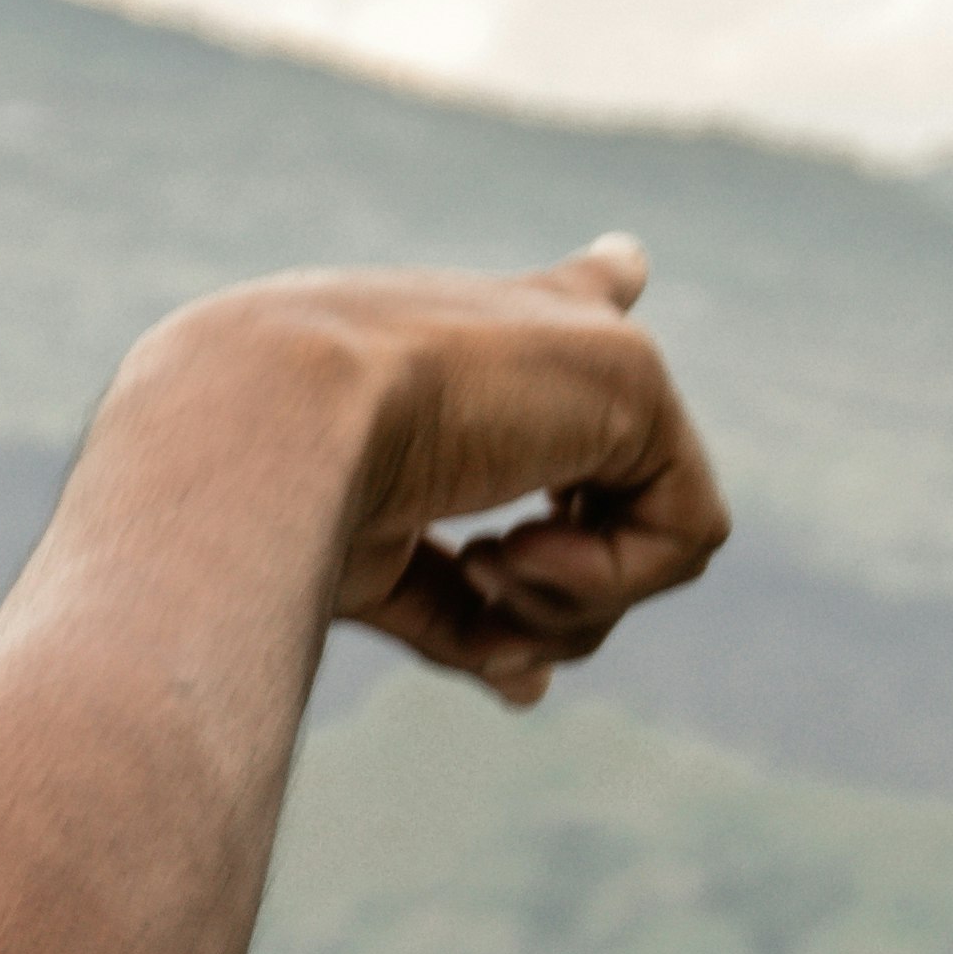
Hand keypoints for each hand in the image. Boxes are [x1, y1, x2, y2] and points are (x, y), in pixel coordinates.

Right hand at [141, 236, 728, 707]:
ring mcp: (595, 352)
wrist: (268, 430)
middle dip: (561, 590)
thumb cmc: (284, 489)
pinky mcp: (636, 380)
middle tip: (479, 571)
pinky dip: (601, 580)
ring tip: (485, 560)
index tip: (626, 266)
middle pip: (618, 488)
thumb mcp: (377, 558)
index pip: (558, 303)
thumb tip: (533, 688)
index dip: (599, 287)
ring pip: (651, 542)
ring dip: (568, 599)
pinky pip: (684, 536)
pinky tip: (516, 543)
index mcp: (469, 347)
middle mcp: (540, 333)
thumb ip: (461, 611)